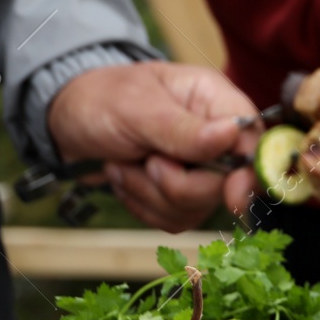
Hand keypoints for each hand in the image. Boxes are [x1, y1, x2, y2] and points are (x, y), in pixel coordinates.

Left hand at [48, 62, 260, 230]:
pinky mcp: (180, 193)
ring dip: (152, 194)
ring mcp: (200, 167)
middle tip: (145, 162)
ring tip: (125, 166)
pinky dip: (144, 206)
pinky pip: (177, 218)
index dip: (249, 173)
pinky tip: (126, 180)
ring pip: (199, 207)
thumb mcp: (137, 108)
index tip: (232, 197)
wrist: (65, 121)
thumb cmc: (100, 100)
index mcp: (215, 101)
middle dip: (178, 184)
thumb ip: (184, 129)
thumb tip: (233, 135)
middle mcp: (216, 136)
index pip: (254, 141)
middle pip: (227, 184)